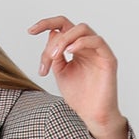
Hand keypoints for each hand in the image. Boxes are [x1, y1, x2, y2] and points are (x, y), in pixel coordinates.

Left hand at [27, 15, 126, 138]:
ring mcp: (98, 50)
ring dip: (65, 39)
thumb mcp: (60, 72)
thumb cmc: (78, 96)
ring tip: (55, 55)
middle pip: (69, 26)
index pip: (61, 27)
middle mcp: (87, 45)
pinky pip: (96, 40)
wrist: (92, 114)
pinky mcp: (108, 58)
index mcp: (76, 47)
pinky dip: (81, 42)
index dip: (45, 24)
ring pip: (82, 28)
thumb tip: (51, 33)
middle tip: (48, 58)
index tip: (30, 31)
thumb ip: (55, 54)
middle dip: (54, 41)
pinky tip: (69, 52)